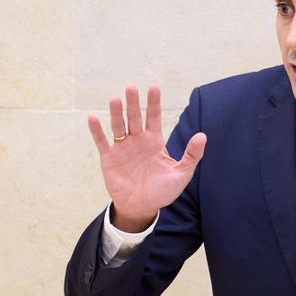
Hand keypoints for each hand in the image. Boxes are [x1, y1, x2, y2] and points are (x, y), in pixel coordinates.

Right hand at [88, 84, 205, 231]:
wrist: (142, 208)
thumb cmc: (162, 191)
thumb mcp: (181, 174)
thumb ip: (191, 155)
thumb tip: (203, 136)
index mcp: (154, 142)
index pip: (153, 117)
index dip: (153, 103)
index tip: (154, 87)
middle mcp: (137, 141)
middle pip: (134, 117)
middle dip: (133, 103)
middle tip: (131, 87)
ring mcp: (122, 148)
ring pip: (118, 126)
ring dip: (116, 113)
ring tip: (115, 99)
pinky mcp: (109, 158)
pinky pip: (102, 142)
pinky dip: (97, 131)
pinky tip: (92, 118)